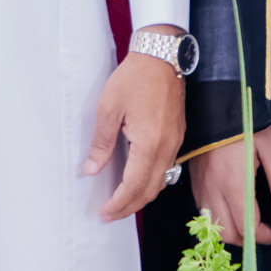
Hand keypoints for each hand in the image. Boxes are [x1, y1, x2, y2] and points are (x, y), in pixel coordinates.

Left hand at [85, 31, 187, 221]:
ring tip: (121, 203)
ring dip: (141, 196)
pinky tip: (138, 180)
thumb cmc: (134, 78)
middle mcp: (167, 148)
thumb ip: (102, 142)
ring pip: (160, 182)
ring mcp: (175, 142)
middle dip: (129, 207)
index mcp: (149, 144)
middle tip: (109, 215)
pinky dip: (152, 182)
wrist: (161, 56)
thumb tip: (92, 169)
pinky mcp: (177, 135)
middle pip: (150, 190)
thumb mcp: (108, 108)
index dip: (118, 203)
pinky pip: (166, 168)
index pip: (134, 186)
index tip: (103, 213)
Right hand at [188, 125, 270, 246]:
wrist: (215, 102)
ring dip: (231, 230)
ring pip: (213, 227)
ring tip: (247, 221)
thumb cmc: (247, 122)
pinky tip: (231, 207)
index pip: (249, 227)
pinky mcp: (194, 182)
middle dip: (248, 239)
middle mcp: (214, 189)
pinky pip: (203, 212)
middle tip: (264, 230)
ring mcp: (201, 186)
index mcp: (235, 183)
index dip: (266, 237)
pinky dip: (218, 218)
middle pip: (228, 234)